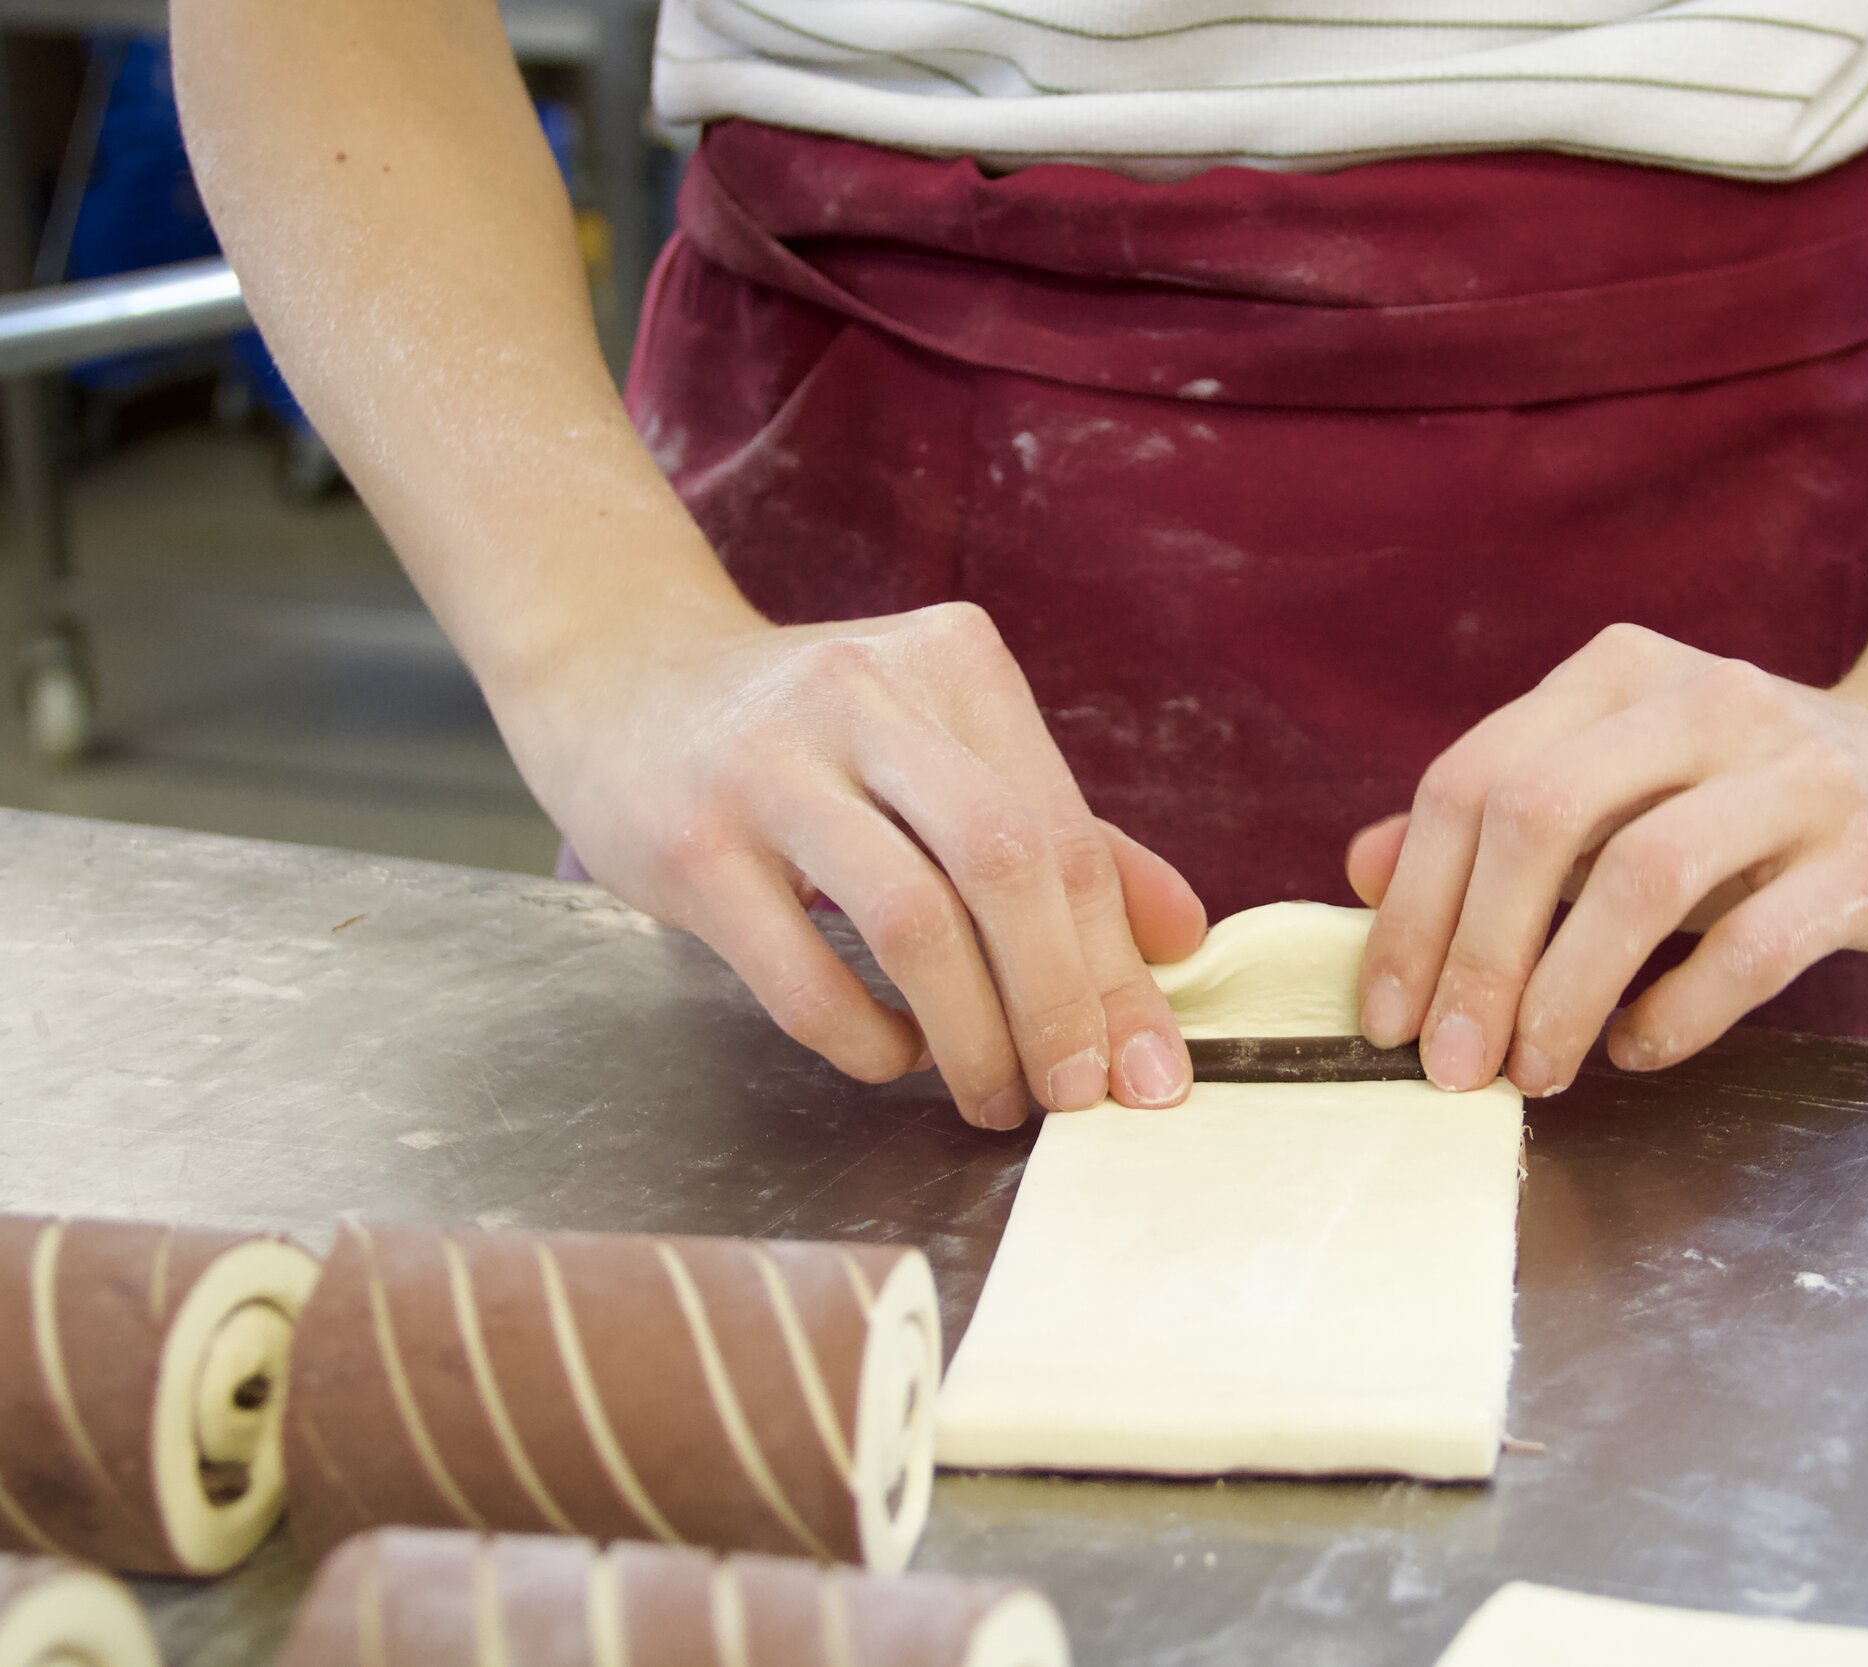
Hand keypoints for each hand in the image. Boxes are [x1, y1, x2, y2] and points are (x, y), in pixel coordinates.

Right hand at [498, 599, 1205, 1128]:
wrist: (618, 674)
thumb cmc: (810, 733)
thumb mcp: (940, 747)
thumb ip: (1061, 833)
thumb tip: (1182, 935)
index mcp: (954, 665)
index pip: (1067, 835)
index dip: (1120, 966)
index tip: (1147, 1069)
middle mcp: (867, 696)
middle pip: (1006, 865)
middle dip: (1059, 1004)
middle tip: (1074, 1094)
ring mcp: (769, 764)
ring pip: (911, 921)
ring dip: (971, 1037)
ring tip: (992, 1097)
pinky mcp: (689, 841)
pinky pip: (802, 974)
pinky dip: (867, 1039)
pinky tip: (893, 1056)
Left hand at [1347, 625, 1867, 1095]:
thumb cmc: (1751, 802)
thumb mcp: (1620, 792)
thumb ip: (1496, 823)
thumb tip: (1363, 868)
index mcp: (1619, 677)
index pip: (1477, 781)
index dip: (1415, 906)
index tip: (1384, 1015)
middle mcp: (1704, 701)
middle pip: (1542, 818)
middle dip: (1477, 956)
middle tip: (1448, 1064)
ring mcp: (1796, 771)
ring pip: (1642, 877)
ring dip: (1565, 993)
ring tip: (1533, 1072)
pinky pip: (1753, 942)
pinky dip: (1676, 1010)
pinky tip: (1637, 1049)